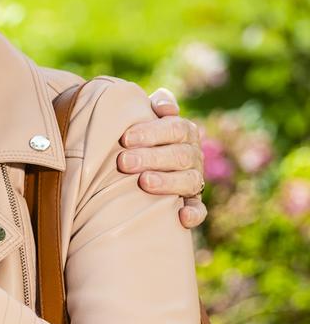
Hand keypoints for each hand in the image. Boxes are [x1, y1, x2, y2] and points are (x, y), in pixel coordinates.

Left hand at [118, 87, 207, 228]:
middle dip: (152, 158)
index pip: (176, 128)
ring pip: (189, 181)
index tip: (125, 138)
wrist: (136, 161)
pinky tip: (182, 217)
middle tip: (124, 162)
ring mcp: (193, 179)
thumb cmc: (136, 134)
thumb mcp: (141, 115)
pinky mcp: (191, 202)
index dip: (152, 132)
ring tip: (144, 182)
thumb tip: (165, 107)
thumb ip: (151, 105)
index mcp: (183, 131)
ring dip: (168, 182)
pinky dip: (194, 213)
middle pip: (180, 155)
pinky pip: (198, 209)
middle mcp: (192, 154)